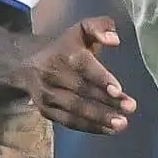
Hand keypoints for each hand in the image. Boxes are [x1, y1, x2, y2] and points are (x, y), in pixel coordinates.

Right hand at [17, 17, 135, 134]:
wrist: (27, 64)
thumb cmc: (65, 47)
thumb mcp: (81, 30)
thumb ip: (100, 27)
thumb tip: (114, 40)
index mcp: (63, 53)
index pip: (83, 67)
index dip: (101, 78)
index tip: (119, 89)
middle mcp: (52, 75)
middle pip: (81, 91)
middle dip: (106, 102)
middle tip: (130, 108)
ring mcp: (47, 95)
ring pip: (75, 109)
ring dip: (99, 118)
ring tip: (122, 124)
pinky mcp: (46, 111)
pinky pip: (68, 122)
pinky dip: (89, 127)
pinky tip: (108, 130)